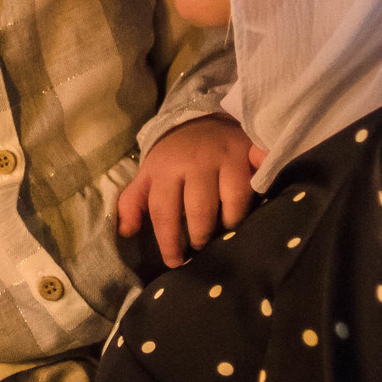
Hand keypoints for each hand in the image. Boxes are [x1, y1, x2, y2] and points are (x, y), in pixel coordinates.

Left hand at [119, 114, 255, 266]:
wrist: (203, 119)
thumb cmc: (174, 157)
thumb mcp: (148, 174)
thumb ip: (133, 202)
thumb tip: (125, 232)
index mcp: (165, 169)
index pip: (164, 212)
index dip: (169, 242)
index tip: (174, 262)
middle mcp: (195, 162)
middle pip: (200, 212)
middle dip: (200, 238)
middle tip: (200, 250)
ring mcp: (225, 157)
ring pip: (233, 202)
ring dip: (229, 225)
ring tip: (224, 234)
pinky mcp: (249, 152)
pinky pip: (256, 186)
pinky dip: (255, 201)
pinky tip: (251, 213)